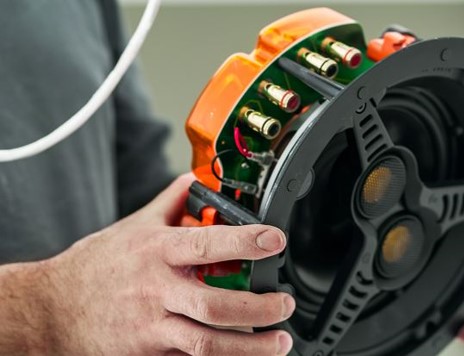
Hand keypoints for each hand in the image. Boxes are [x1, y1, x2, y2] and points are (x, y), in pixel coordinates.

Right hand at [41, 174, 294, 354]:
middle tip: (284, 304)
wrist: (52, 310)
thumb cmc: (94, 267)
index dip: (245, 242)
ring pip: (208, 343)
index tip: (275, 239)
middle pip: (215, 304)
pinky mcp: (149, 352)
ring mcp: (153, 326)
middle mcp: (157, 290)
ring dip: (250, 347)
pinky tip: (243, 355)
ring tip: (279, 342)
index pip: (207, 244)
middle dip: (259, 308)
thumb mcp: (132, 226)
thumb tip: (193, 181)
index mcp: (157, 252)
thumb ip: (168, 203)